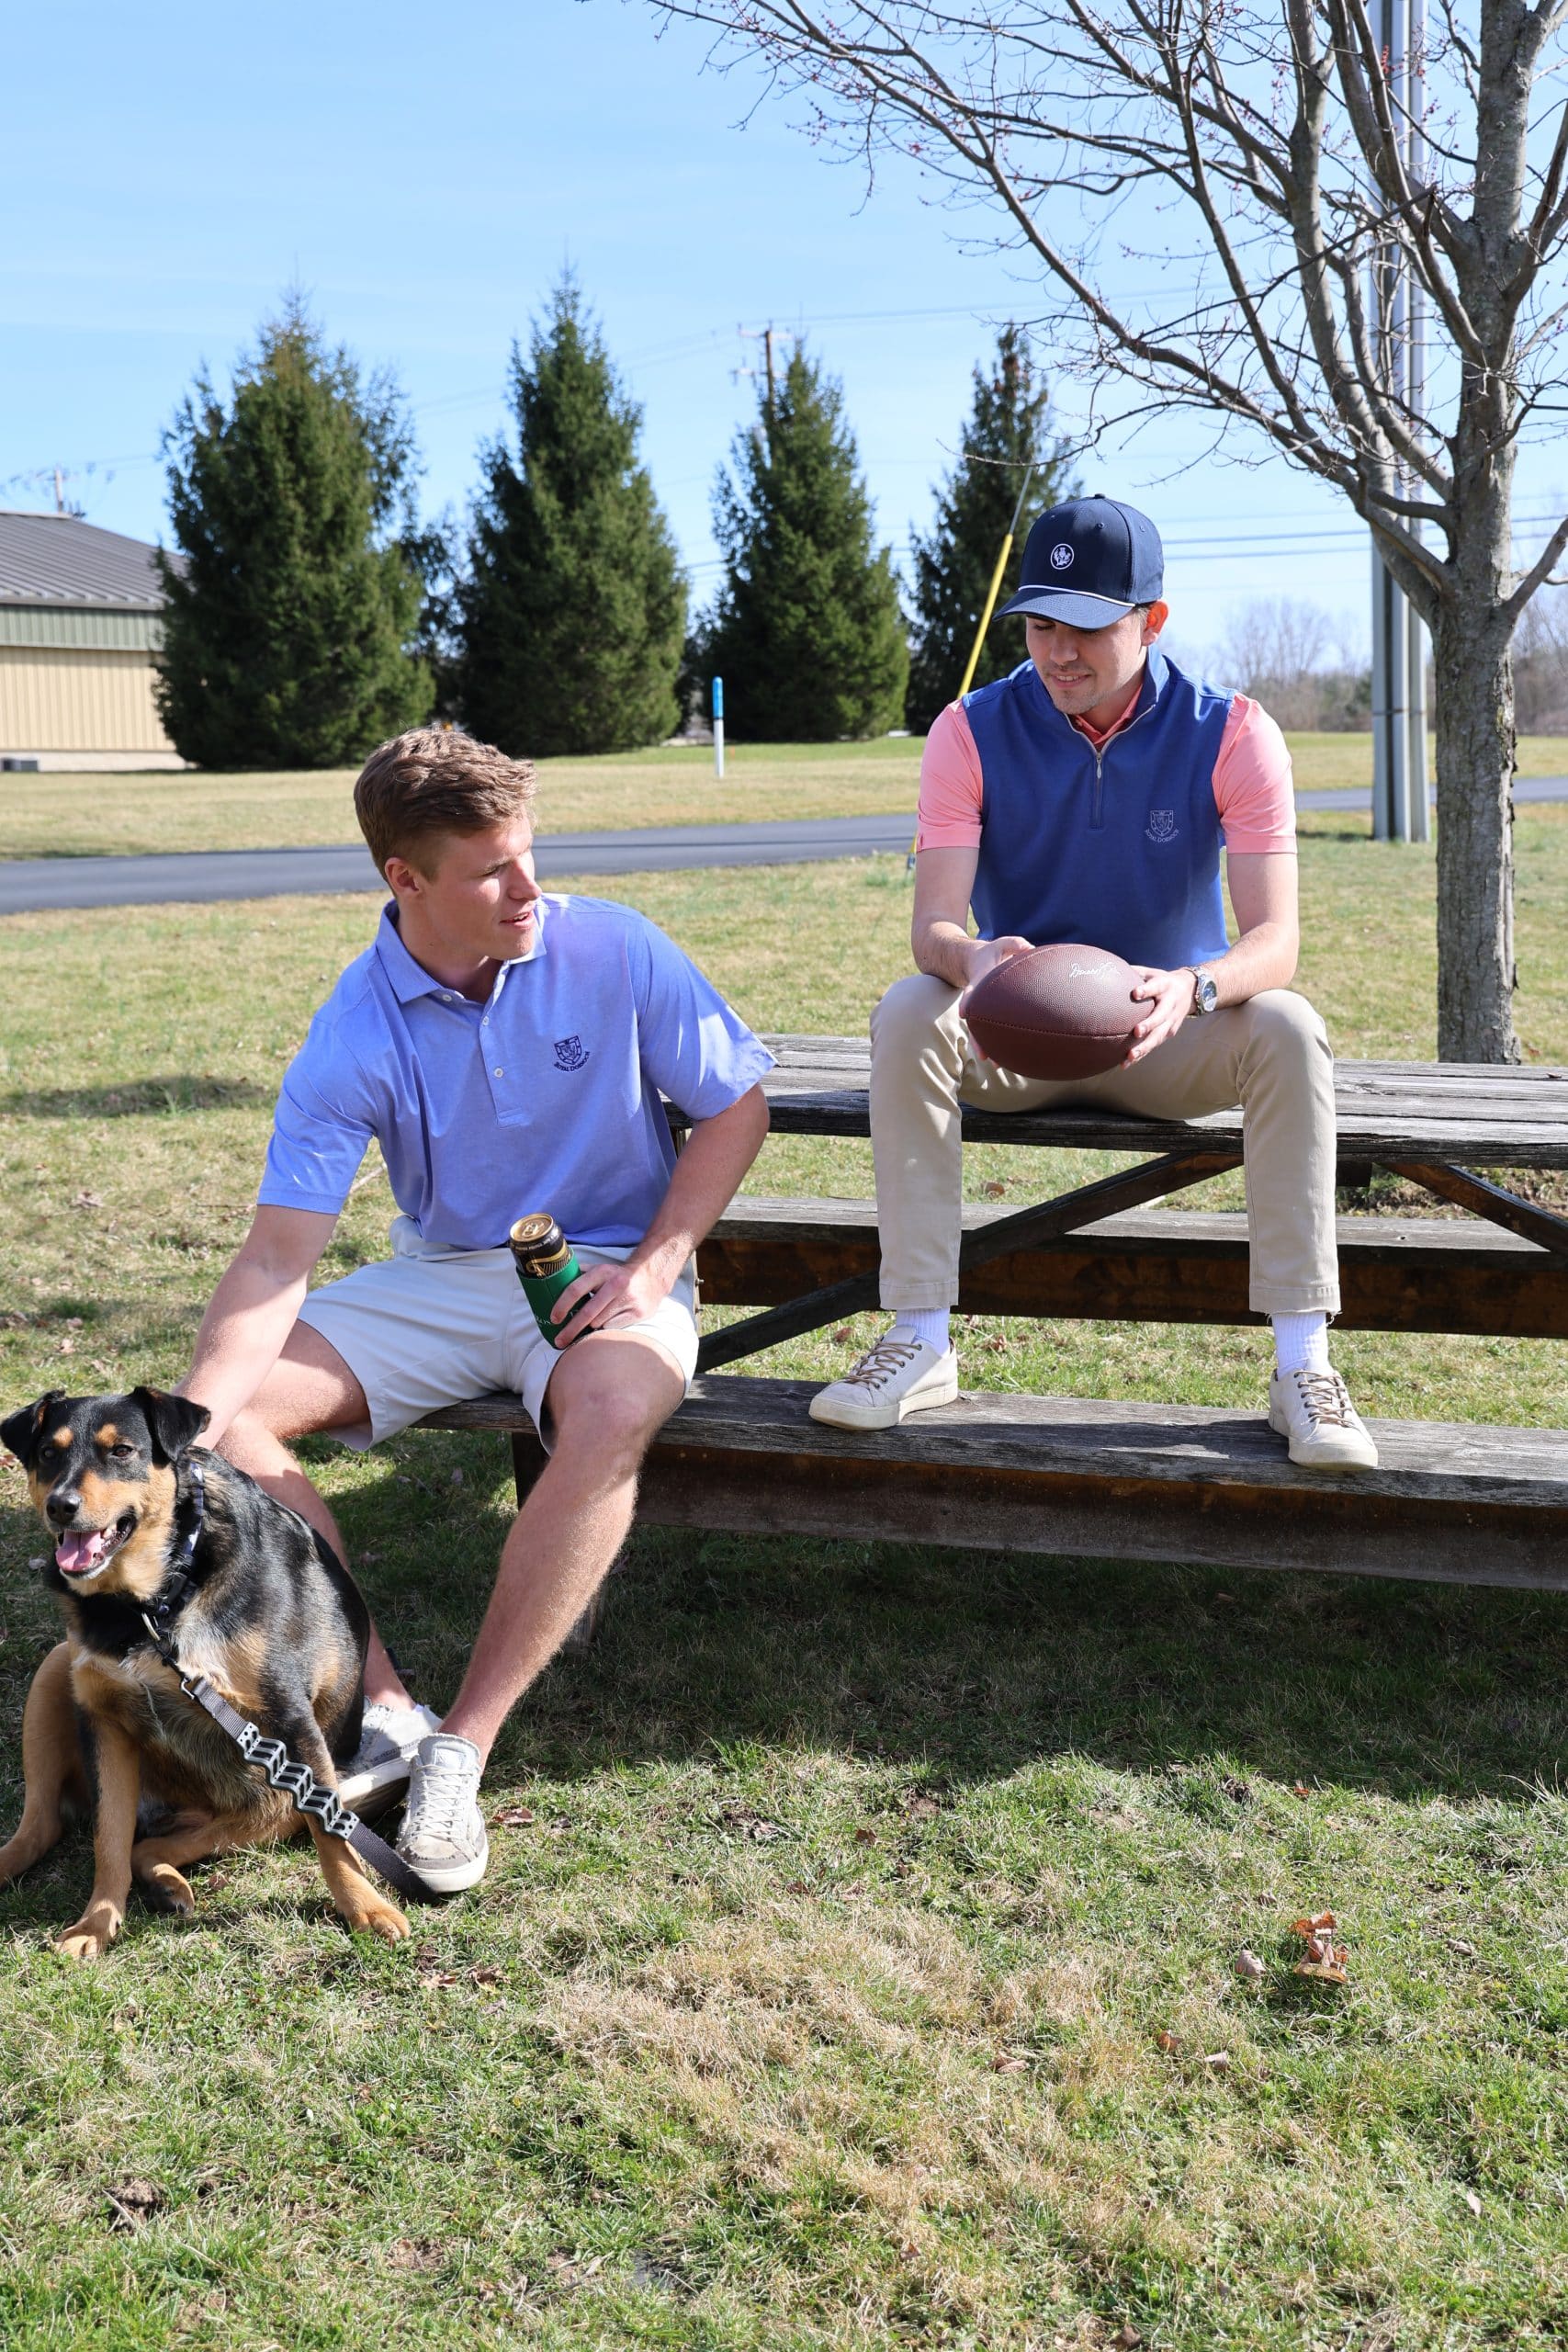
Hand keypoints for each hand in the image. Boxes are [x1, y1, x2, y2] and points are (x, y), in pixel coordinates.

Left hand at [549, 1253, 672, 1342]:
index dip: (562, 1306)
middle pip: (587, 1312)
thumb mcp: (601, 1269)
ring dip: (590, 1329)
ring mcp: (628, 1299)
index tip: (554, 1319)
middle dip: (570, 1329)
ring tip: (586, 1330)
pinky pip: (613, 1327)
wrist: (652, 1277)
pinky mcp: (638, 1312)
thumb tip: (555, 1280)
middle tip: (559, 1341)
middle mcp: (615, 1284)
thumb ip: (580, 1274)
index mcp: (602, 1272)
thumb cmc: (619, 1276)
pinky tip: (605, 1326)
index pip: (576, 1289)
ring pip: (600, 1323)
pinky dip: (606, 1328)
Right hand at [958, 934, 1034, 1056]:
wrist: (974, 960)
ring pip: (980, 1030)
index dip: (968, 1001)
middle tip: (983, 1055)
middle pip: (975, 1020)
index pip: (973, 992)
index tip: (963, 1013)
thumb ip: (1015, 945)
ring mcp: (980, 1008)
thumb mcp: (1003, 944)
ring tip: (995, 1063)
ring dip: (986, 1046)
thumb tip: (1029, 948)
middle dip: (978, 1037)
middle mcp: (978, 997)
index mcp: (981, 980)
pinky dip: (994, 1043)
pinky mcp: (986, 1014)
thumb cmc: (993, 952)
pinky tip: (1003, 1059)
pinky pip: (988, 1029)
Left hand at [1122, 965, 1196, 1065]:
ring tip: (1129, 1057)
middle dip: (1149, 1025)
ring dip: (1144, 1048)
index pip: (1156, 987)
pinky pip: (1154, 1044)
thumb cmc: (1162, 980)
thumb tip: (1110, 969)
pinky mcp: (1170, 1032)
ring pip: (1158, 1036)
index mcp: (1166, 986)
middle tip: (1136, 1032)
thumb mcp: (1152, 972)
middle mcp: (1170, 1005)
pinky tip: (1126, 1063)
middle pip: (1160, 1017)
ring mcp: (1172, 1021)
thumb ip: (1135, 972)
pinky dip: (1141, 1054)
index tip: (1135, 992)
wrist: (1191, 990)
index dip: (1146, 990)